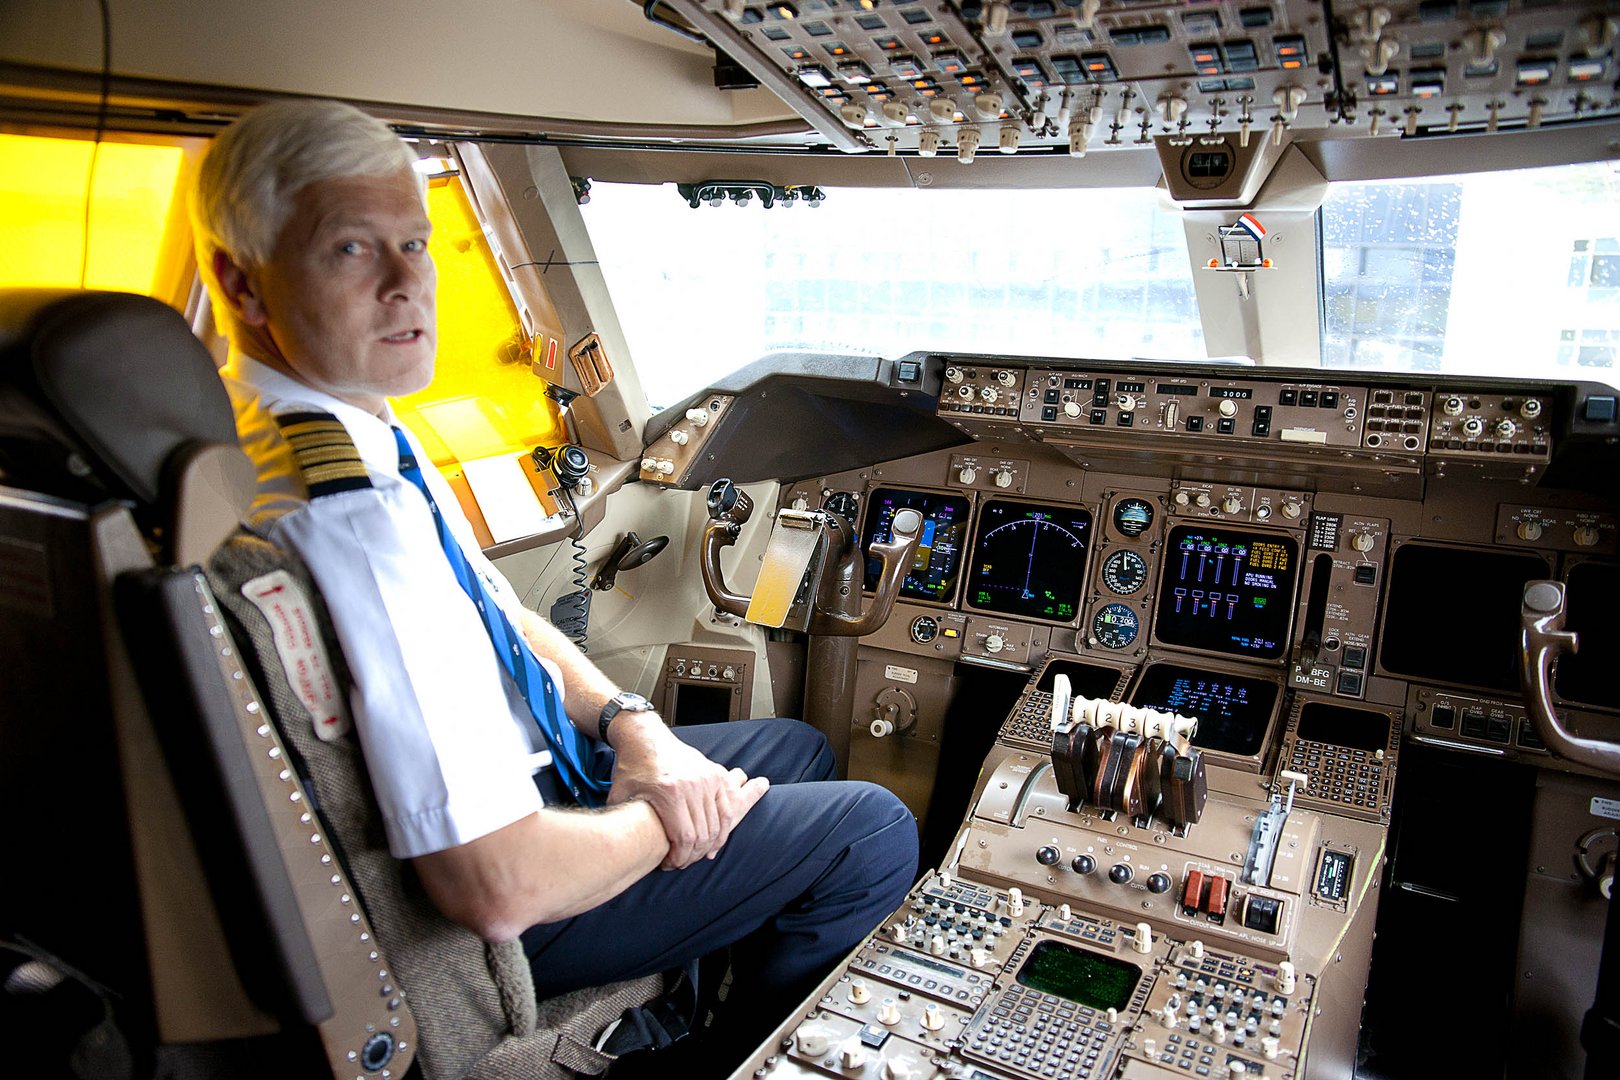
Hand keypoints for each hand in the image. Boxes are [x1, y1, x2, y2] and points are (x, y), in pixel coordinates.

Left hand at [607, 722, 768, 868]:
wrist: (645, 737)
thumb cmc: (631, 769)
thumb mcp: (620, 797)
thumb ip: (621, 823)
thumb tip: (616, 850)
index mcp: (669, 793)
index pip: (685, 837)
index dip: (680, 858)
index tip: (670, 865)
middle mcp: (692, 785)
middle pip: (703, 834)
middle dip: (694, 855)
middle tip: (682, 863)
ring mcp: (707, 778)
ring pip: (719, 823)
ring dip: (710, 844)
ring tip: (696, 854)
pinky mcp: (714, 774)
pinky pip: (727, 808)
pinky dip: (723, 828)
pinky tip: (713, 840)